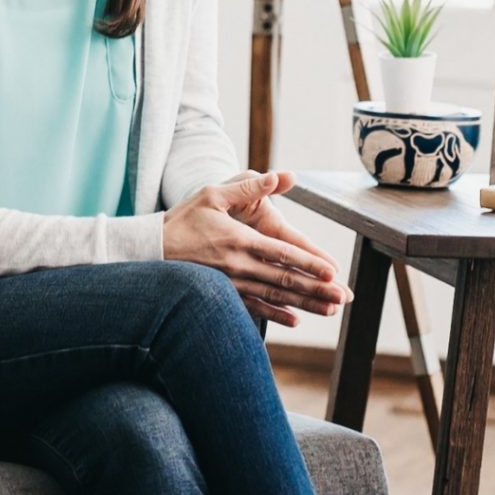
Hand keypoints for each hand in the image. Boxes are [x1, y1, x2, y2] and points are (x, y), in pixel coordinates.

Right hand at [163, 171, 352, 327]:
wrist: (151, 248)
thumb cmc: (182, 219)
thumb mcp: (211, 195)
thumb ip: (247, 186)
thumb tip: (280, 175)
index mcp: (239, 240)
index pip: (282, 254)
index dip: (309, 264)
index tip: (333, 272)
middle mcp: (239, 266)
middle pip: (285, 280)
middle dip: (317, 289)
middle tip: (343, 298)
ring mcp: (231, 284)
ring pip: (275, 297)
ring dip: (304, 304)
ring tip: (330, 310)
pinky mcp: (223, 294)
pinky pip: (254, 308)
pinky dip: (276, 315)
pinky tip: (295, 319)